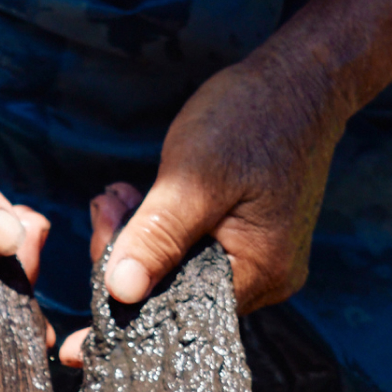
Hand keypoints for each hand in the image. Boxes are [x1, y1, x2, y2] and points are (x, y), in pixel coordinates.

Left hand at [99, 52, 338, 313]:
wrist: (301, 81)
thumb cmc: (251, 119)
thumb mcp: (194, 177)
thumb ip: (158, 237)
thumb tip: (121, 292)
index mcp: (260, 273)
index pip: (178, 311)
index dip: (128, 296)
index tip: (90, 275)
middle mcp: (268, 279)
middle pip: (179, 293)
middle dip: (130, 257)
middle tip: (104, 206)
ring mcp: (263, 259)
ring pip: (184, 269)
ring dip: (143, 237)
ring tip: (118, 196)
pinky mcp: (254, 238)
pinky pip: (199, 249)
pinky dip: (166, 228)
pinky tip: (141, 199)